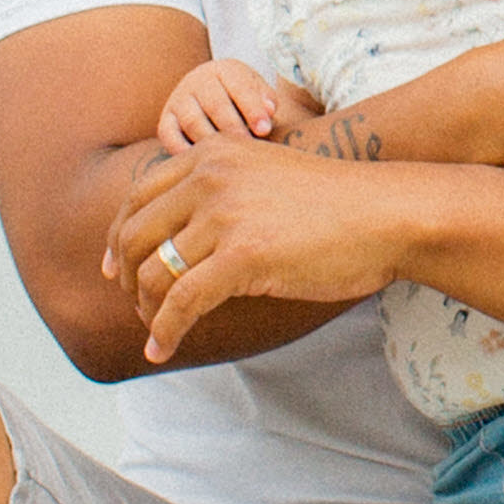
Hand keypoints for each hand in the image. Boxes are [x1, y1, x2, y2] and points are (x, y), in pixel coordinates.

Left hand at [111, 135, 417, 364]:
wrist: (387, 213)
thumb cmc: (338, 203)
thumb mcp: (266, 174)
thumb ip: (224, 188)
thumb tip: (184, 231)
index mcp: (213, 154)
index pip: (139, 194)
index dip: (121, 236)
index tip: (116, 267)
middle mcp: (210, 176)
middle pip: (136, 233)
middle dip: (128, 277)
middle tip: (135, 306)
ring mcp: (224, 214)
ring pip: (154, 272)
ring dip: (148, 310)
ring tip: (155, 330)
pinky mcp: (242, 255)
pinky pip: (181, 301)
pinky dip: (164, 331)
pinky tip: (162, 349)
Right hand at [155, 58, 319, 152]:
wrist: (209, 98)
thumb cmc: (242, 100)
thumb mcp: (257, 91)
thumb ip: (265, 99)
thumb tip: (269, 111)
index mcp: (224, 69)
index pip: (239, 86)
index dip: (252, 108)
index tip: (265, 130)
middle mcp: (197, 81)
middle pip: (215, 104)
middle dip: (233, 127)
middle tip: (247, 147)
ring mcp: (178, 100)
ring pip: (193, 121)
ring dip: (211, 140)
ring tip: (228, 157)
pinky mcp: (166, 121)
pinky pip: (170, 136)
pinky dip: (183, 150)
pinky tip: (202, 162)